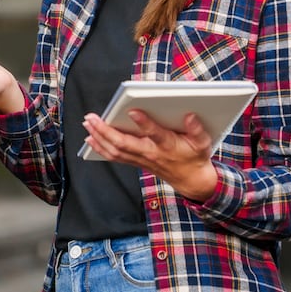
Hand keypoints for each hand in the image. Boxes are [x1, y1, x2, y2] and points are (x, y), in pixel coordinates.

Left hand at [80, 110, 218, 202]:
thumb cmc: (194, 157)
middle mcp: (151, 153)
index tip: (132, 111)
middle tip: (92, 118)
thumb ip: (197, 129)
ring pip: (116, 151)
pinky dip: (101, 148)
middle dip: (105, 131)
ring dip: (99, 137)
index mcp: (168, 146)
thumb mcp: (203, 143)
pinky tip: (91, 139)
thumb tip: (189, 115)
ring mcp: (141, 159)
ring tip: (88, 124)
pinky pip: (115, 156)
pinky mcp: (136, 162)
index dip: (144, 123)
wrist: (191, 181)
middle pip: (124, 144)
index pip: (154, 134)